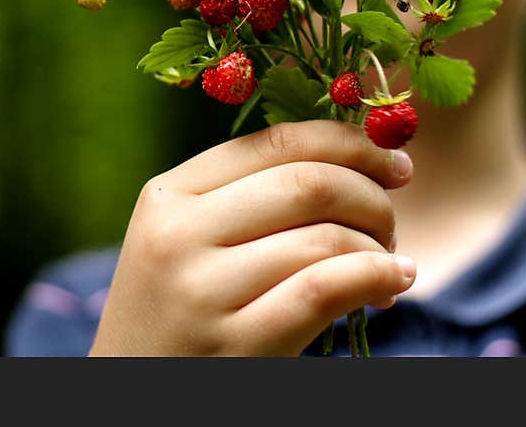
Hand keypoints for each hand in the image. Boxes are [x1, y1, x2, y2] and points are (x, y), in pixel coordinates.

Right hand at [89, 120, 415, 355]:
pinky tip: (391, 284)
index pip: (276, 141)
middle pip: (308, 183)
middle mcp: (178, 233)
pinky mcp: (235, 345)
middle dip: (372, 197)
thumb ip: (243, 194)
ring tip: (384, 266)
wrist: (133, 383)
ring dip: (378, 247)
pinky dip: (375, 277)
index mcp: (168, 194)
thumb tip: (351, 157)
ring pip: (324, 238)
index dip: (349, 143)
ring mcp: (202, 291)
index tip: (392, 163)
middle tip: (389, 224)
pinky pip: (326, 290)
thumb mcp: (182, 236)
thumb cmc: (174, 306)